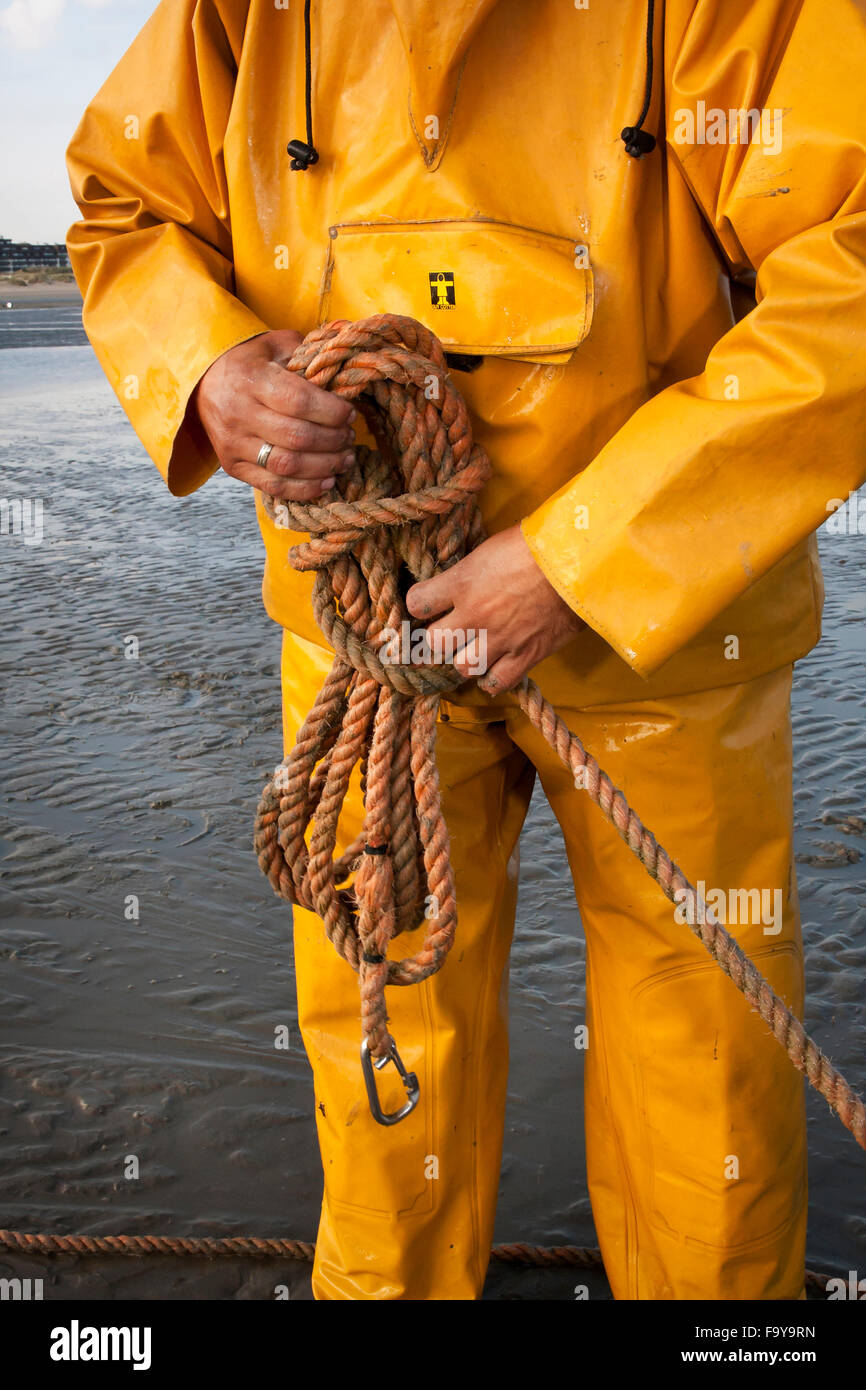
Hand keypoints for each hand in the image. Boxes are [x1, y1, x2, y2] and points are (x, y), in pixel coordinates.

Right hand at [191, 328, 356, 499]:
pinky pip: (273, 485)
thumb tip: (347, 349)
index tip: (350, 413)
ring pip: (287, 465)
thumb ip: (308, 350)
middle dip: (333, 440)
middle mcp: (238, 413)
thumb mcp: (274, 345)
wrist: (202, 383)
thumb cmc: (249, 362)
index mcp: (250, 378)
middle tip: (349, 437)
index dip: (331, 412)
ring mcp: (233, 443)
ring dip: (324, 466)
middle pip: (297, 437)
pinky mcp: (232, 466)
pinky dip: (304, 489)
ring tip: (344, 459)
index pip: (299, 401)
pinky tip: (326, 481)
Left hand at [406, 524, 584, 692]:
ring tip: (474, 648)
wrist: (577, 562)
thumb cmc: (537, 545)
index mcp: (461, 582)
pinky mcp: (523, 657)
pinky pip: (494, 683)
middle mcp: (472, 615)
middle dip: (439, 637)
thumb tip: (458, 583)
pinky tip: (495, 666)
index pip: (416, 603)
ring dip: (464, 659)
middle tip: (450, 630)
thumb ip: (469, 572)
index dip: (420, 604)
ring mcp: (497, 640)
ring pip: (460, 667)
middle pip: (433, 642)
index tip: (428, 604)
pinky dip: (492, 678)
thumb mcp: (491, 548)